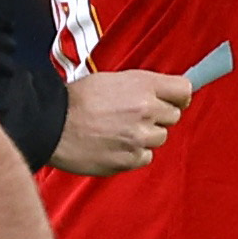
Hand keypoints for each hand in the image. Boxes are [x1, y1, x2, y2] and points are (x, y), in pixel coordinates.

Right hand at [53, 69, 190, 175]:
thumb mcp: (112, 79)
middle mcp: (146, 110)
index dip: (178, 97)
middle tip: (133, 116)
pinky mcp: (130, 159)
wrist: (52, 124)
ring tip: (118, 131)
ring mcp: (140, 137)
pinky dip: (133, 153)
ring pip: (159, 138)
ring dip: (145, 136)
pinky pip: (145, 157)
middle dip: (158, 117)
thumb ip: (142, 86)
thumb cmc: (77, 101)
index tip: (171, 101)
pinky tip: (113, 144)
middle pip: (174, 116)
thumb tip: (162, 93)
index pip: (184, 90)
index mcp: (143, 85)